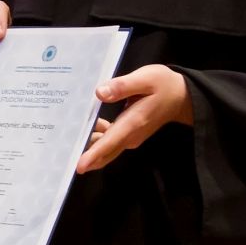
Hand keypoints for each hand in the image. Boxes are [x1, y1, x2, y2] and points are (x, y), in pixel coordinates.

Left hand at [77, 65, 193, 174]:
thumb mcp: (145, 78)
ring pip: (105, 149)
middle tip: (64, 153)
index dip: (94, 155)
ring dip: (88, 146)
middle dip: (85, 156)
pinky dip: (96, 139)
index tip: (79, 166)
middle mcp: (130, 136)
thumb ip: (122, 86)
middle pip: (105, 152)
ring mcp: (129, 138)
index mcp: (133, 123)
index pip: (110, 142)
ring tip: (67, 136)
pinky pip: (109, 142)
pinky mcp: (128, 135)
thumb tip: (100, 93)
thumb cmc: (164, 85)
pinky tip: (86, 126)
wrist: (182, 96)